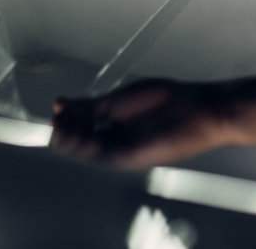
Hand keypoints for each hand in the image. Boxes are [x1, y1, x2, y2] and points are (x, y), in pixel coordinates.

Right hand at [50, 79, 239, 168]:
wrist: (196, 110)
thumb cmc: (166, 99)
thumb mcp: (120, 97)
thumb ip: (90, 105)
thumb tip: (61, 105)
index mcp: (111, 121)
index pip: (77, 125)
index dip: (65, 117)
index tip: (59, 106)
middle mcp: (112, 138)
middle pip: (76, 140)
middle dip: (64, 130)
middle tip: (63, 119)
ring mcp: (119, 149)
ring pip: (85, 152)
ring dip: (72, 141)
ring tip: (68, 128)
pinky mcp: (128, 159)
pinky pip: (101, 158)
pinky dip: (88, 149)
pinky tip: (83, 137)